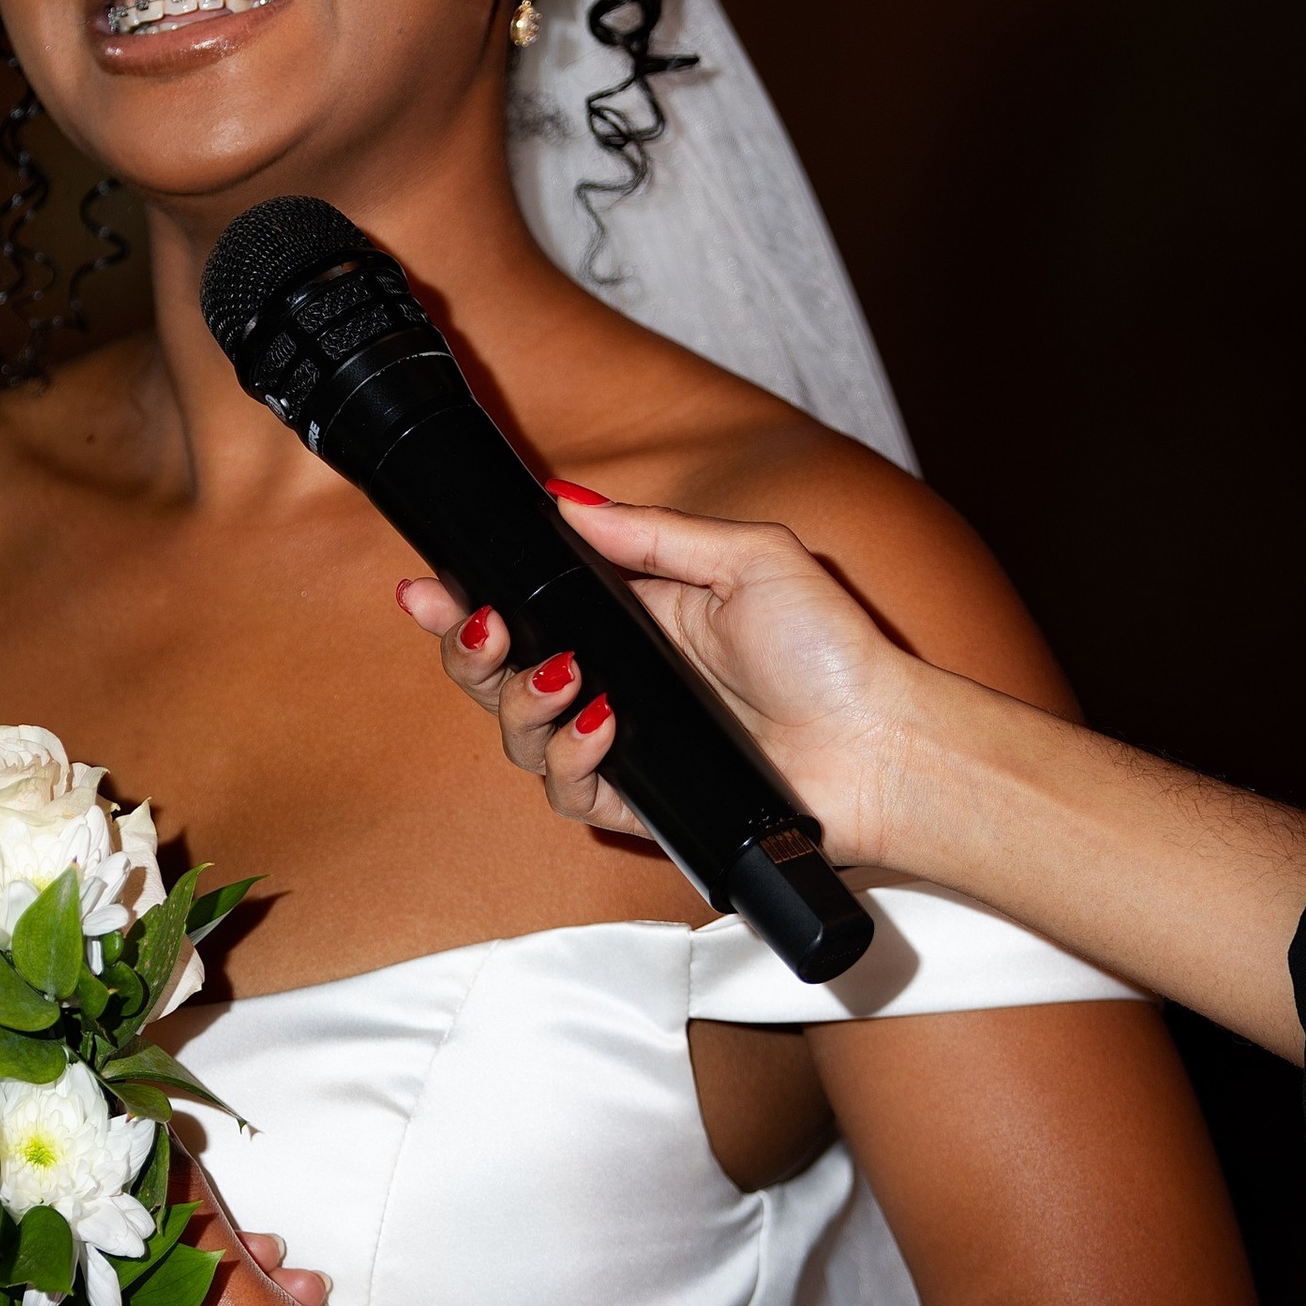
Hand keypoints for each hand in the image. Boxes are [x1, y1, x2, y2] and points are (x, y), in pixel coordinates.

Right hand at [397, 498, 918, 864]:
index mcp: (633, 618)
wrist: (881, 745)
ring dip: (522, 703)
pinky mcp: (638, 803)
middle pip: (500, 674)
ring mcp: (622, 746)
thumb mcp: (748, 557)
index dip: (466, 600)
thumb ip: (652, 533)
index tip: (424, 583)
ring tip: (570, 678)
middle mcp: (615, 681)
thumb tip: (567, 503)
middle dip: (467, 651)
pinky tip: (603, 726)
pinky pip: (566, 790)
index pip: (528, 607)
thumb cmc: (834, 651)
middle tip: (481, 627)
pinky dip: (570, 758)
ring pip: (519, 736)